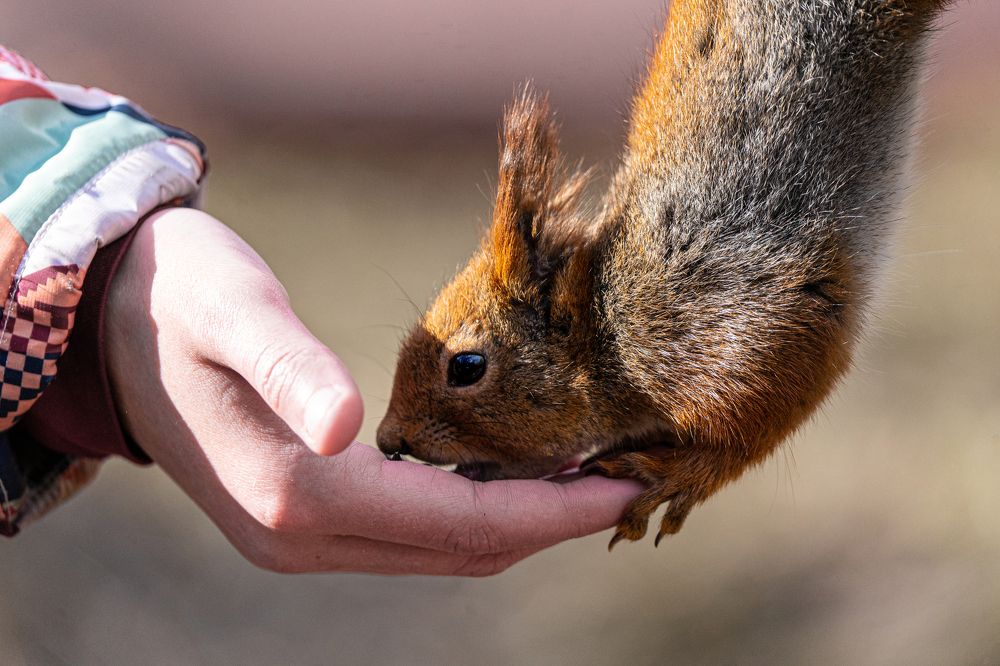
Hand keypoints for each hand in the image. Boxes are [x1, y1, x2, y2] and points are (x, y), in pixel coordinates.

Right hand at [105, 208, 641, 574]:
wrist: (111, 328)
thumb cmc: (176, 298)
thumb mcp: (229, 310)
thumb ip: (288, 366)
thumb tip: (350, 426)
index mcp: (297, 492)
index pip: (460, 522)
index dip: (552, 511)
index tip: (626, 485)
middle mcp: (301, 538)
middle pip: (461, 550)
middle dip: (553, 523)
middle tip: (631, 481)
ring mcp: (298, 541)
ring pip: (439, 550)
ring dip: (519, 523)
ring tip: (587, 480)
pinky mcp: (300, 522)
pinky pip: (410, 535)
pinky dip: (472, 516)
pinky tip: (509, 479)